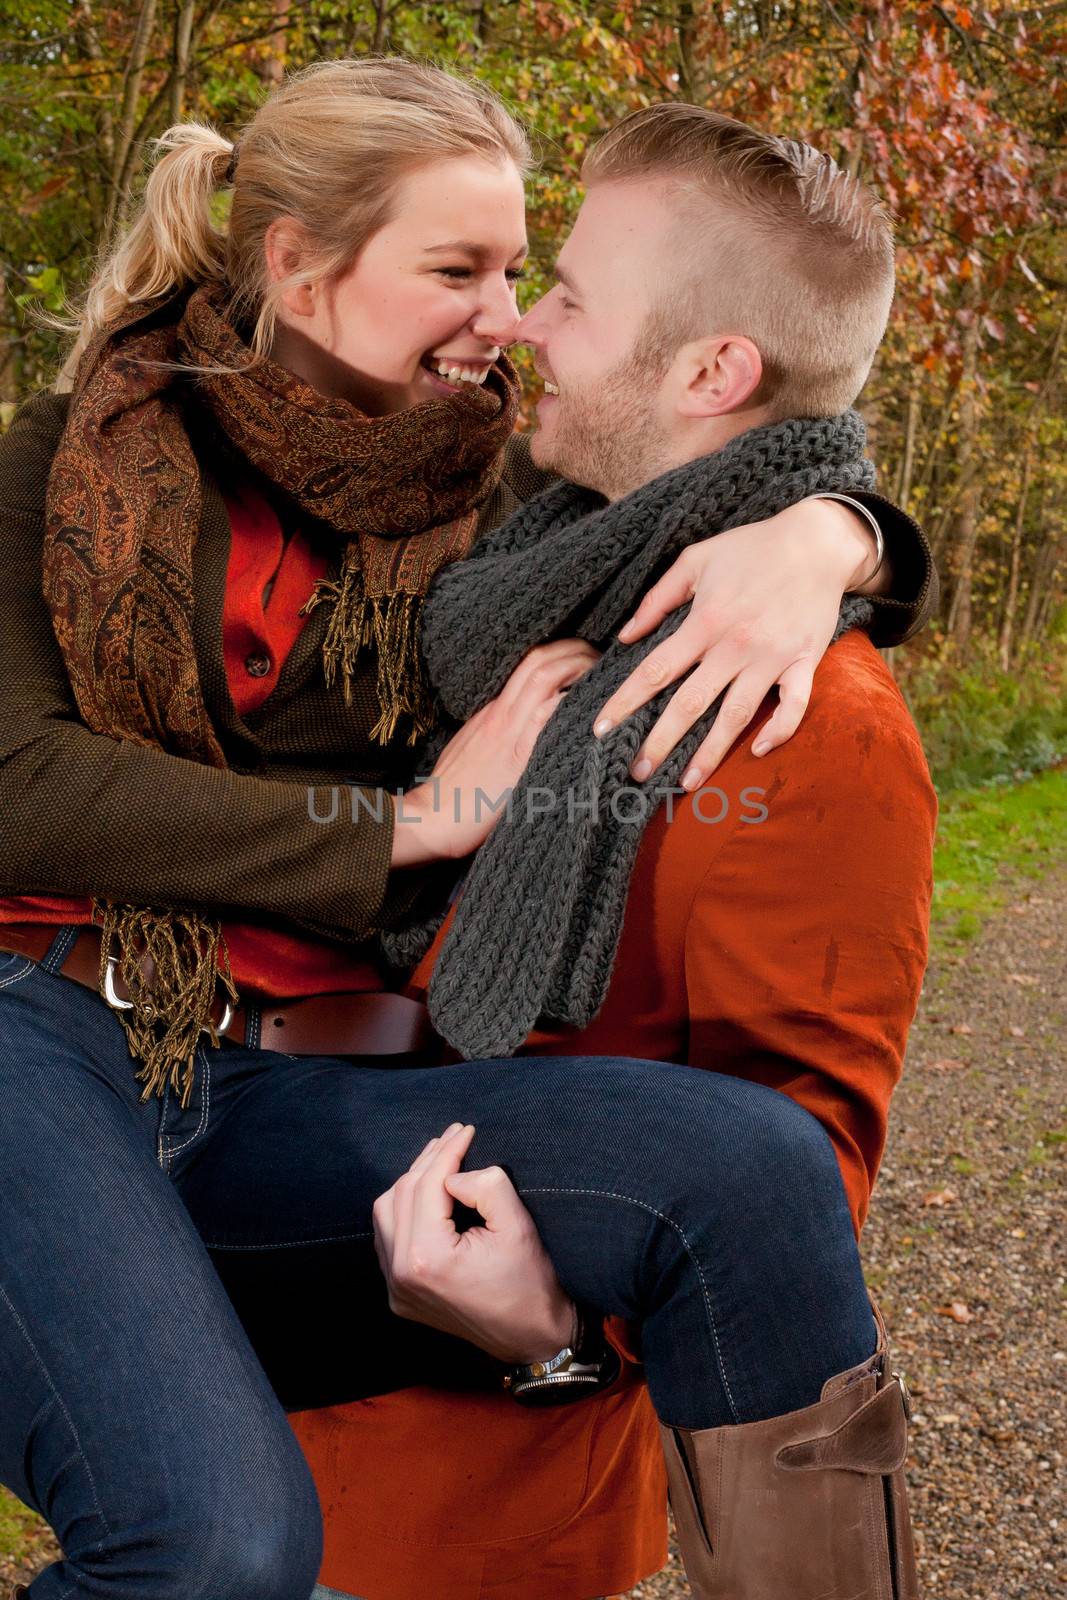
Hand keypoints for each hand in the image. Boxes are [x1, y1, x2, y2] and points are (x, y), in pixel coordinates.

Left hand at [372, 1123, 576, 1362]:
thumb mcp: (517, 1226)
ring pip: (386, 1215)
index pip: (427, 1186)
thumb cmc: (529, 1282)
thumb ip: (486, 1185)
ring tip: (440, 1162)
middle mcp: (401, 1275)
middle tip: (454, 1137)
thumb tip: (456, 1175)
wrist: (531, 1337)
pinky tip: (426, 1196)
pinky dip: (403, 1212)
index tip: (466, 1129)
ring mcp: (396, 1290)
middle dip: (428, 1161)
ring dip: (410, 1184)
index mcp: (426, 1259)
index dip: (447, 1152)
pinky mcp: (400, 1297)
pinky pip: (388, 1240)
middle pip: (401, 1195)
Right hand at [391, 639, 599, 866]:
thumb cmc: (452, 792)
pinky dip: (573, 706)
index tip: (584, 659)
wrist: (431, 819)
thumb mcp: (474, 751)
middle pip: (540, 660)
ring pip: (545, 678)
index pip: (529, 665)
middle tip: (603, 660)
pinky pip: (548, 717)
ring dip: (580, 670)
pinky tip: (596, 708)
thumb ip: (499, 734)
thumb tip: (527, 730)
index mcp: (493, 712)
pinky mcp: (518, 758)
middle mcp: (502, 714)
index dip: (561, 653)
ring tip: (606, 678)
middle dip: (576, 651)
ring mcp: (509, 732)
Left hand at [592, 496, 880, 787]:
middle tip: (636, 773)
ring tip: (686, 783)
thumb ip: (658, 598)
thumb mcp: (696, 559)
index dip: (625, 702)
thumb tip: (626, 636)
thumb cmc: (751, 548)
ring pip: (736, 714)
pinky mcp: (804, 662)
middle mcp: (735, 645)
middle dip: (660, 742)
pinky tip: (760, 752)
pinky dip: (780, 730)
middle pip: (690, 703)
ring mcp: (772, 657)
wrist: (816, 541)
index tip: (602, 729)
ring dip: (711, 753)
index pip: (655, 670)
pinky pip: (795, 705)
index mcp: (705, 620)